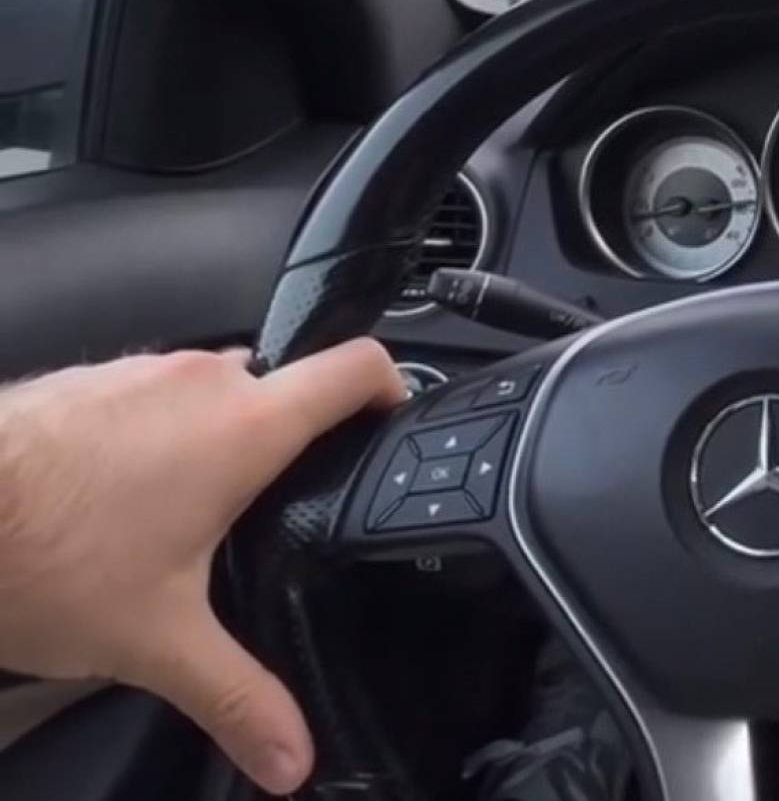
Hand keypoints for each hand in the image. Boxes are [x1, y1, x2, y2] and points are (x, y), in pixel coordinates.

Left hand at [0, 339, 407, 794]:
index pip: (357, 368)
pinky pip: (148, 396)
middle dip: (286, 447)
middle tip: (268, 514)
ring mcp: (140, 371)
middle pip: (283, 389)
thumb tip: (292, 755)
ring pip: (211, 391)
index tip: (392, 427)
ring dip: (211, 440)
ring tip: (181, 516)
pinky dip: (149, 437)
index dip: (392, 389)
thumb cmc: (41, 555)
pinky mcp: (87, 378)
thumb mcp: (156, 642)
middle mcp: (202, 381)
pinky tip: (114, 499)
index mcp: (246, 428)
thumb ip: (238, 697)